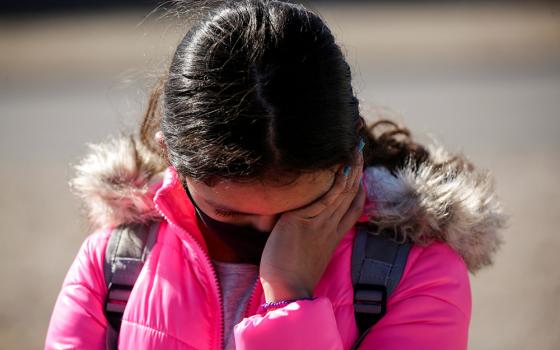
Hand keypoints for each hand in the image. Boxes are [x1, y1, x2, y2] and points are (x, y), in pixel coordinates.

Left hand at [259, 152, 365, 301]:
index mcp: (334, 235)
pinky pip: (327, 196)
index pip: (353, 208)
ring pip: (343, 191)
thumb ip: (310, 237)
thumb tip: (302, 227)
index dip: (358, 189)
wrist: (287, 289)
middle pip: (351, 194)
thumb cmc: (290, 275)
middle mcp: (332, 226)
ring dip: (351, 168)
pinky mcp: (306, 220)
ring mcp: (321, 222)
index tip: (360, 174)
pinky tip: (342, 165)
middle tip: (359, 149)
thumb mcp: (307, 253)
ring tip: (354, 148)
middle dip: (357, 170)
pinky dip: (336, 180)